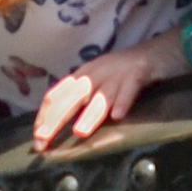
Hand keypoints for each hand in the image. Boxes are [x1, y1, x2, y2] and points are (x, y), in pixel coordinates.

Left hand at [29, 30, 181, 153]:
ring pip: (101, 96)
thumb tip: (54, 124)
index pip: (56, 95)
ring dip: (90, 114)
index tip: (36, 137)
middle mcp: (95, 73)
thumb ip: (79, 99)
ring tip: (79, 132)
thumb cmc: (121, 73)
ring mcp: (117, 73)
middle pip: (72, 97)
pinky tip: (119, 116)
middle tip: (43, 139)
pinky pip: (130, 88)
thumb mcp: (95, 82)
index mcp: (81, 76)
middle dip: (55, 118)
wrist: (154, 51)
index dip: (44, 115)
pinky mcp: (139, 73)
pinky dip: (124, 101)